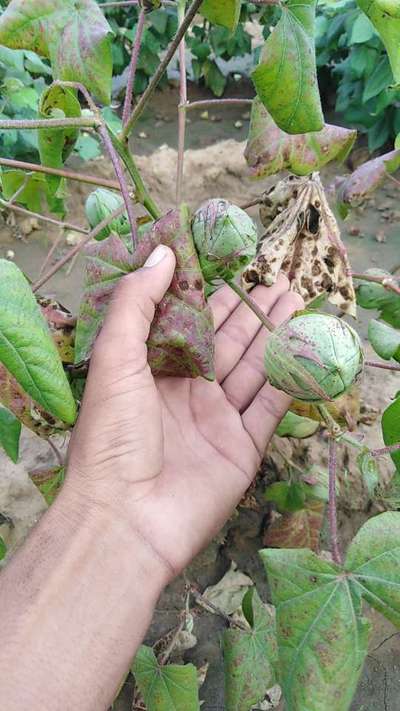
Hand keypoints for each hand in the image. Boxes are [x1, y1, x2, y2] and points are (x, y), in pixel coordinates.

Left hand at [67, 244, 303, 579]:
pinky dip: (288, 380)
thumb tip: (163, 254)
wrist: (127, 518)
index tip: (235, 263)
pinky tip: (304, 351)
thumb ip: (135, 304)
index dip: (212, 293)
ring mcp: (217, 420)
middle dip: (252, 311)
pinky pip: (270, 407)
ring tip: (297, 302)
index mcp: (153, 370)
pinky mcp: (242, 448)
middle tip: (280, 279)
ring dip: (275, 336)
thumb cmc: (112, 436)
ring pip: (253, 369)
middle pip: (227, 342)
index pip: (188, 323)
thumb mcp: (114, 359)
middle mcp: (187, 392)